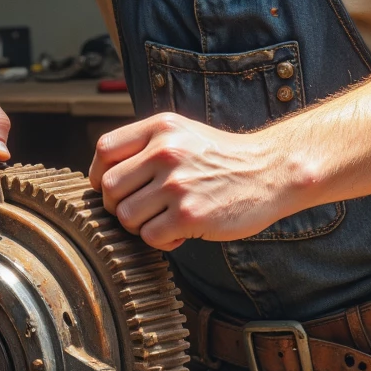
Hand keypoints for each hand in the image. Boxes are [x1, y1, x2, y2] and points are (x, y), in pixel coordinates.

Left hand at [89, 113, 292, 250]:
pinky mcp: (188, 214)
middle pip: (109, 187)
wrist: (272, 172)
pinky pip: (150, 237)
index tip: (109, 189)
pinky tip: (180, 233)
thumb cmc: (223, 159)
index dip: (99, 175)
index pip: (105, 150)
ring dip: (139, 226)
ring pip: (125, 216)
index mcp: (160, 128)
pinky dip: (161, 241)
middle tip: (142, 211)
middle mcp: (165, 151)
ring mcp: (176, 183)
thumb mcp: (184, 134)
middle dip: (118, 206)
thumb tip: (103, 178)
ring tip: (164, 221)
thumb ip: (146, 146)